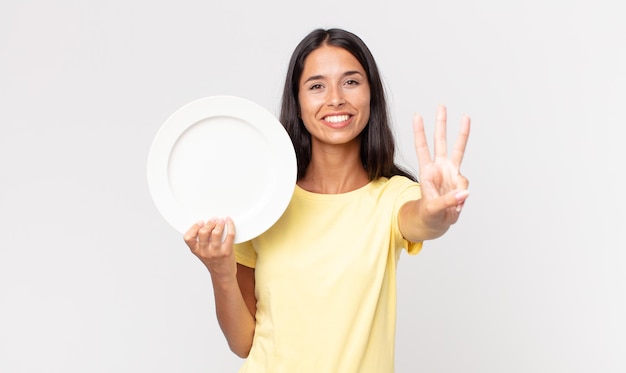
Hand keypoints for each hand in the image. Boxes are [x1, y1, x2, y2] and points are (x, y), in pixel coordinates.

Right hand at [183, 217, 236, 279]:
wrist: (223, 275)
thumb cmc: (214, 263)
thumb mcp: (203, 253)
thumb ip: (202, 241)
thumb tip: (206, 223)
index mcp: (197, 251)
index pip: (188, 238)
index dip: (194, 227)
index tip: (200, 222)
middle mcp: (205, 252)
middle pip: (203, 232)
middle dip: (209, 223)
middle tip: (213, 220)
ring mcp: (216, 252)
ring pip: (216, 233)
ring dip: (219, 224)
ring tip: (221, 221)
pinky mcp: (227, 251)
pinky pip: (229, 235)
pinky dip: (230, 225)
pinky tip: (229, 222)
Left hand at [413, 104, 469, 227]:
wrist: (436, 222)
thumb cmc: (429, 214)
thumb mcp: (434, 210)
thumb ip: (448, 201)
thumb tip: (465, 194)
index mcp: (427, 172)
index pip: (422, 148)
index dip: (419, 132)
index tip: (417, 115)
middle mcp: (439, 167)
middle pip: (440, 142)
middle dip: (440, 124)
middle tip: (441, 106)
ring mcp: (450, 172)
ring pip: (458, 149)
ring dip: (462, 133)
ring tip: (466, 116)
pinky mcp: (460, 180)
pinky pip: (465, 183)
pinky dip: (462, 195)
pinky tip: (455, 204)